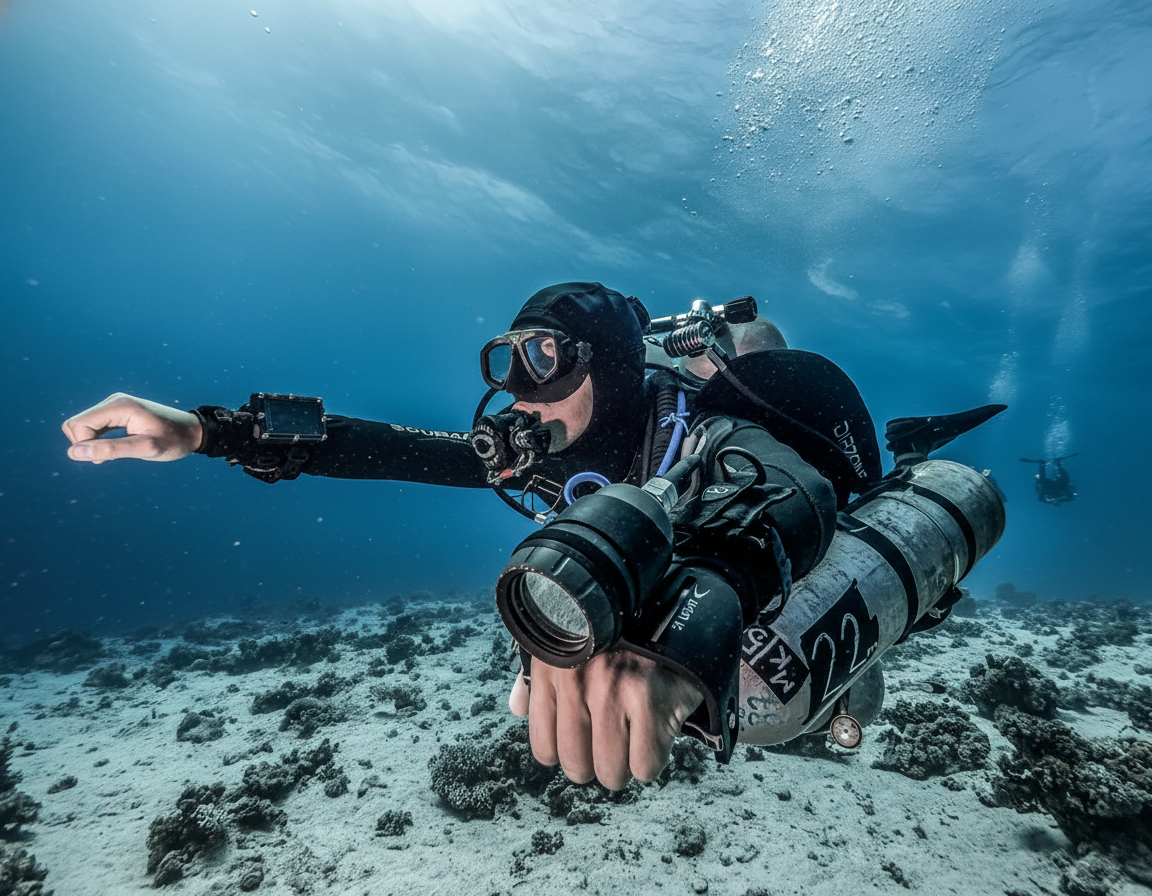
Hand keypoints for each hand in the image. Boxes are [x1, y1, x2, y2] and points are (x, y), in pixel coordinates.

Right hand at [62, 393, 202, 463]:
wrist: (193, 432)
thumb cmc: (174, 440)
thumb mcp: (145, 448)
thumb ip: (110, 450)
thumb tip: (73, 453)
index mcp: (119, 405)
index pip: (78, 424)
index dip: (84, 445)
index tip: (107, 458)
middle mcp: (113, 401)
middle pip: (76, 424)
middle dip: (86, 445)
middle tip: (112, 457)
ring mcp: (114, 406)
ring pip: (82, 427)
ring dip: (93, 444)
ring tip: (118, 453)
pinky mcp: (117, 413)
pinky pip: (94, 427)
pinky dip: (98, 441)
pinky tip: (117, 449)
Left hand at [508, 648, 703, 790]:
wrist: (670, 601)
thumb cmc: (617, 632)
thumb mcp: (567, 644)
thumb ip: (537, 677)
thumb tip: (517, 708)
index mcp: (552, 670)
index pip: (544, 748)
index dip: (569, 752)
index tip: (588, 737)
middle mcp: (577, 682)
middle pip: (578, 767)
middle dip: (600, 763)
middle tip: (617, 739)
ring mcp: (614, 691)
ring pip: (612, 772)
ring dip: (628, 764)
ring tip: (638, 735)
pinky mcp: (652, 700)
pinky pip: (646, 766)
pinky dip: (655, 758)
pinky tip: (659, 730)